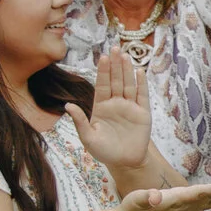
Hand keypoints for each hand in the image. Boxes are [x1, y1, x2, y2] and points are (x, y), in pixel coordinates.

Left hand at [61, 50, 154, 172]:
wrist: (125, 162)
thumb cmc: (105, 151)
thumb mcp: (88, 137)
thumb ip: (80, 121)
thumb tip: (67, 105)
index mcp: (101, 107)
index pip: (102, 85)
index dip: (102, 71)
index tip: (102, 57)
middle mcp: (116, 104)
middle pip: (115, 80)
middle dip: (115, 65)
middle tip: (115, 48)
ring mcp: (130, 107)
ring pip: (128, 85)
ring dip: (127, 70)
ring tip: (125, 55)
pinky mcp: (143, 114)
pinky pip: (142, 96)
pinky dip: (141, 84)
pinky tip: (139, 72)